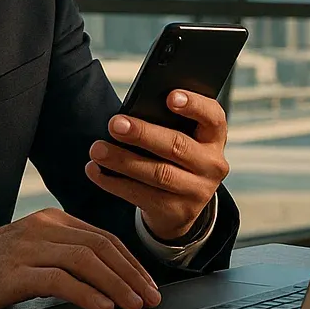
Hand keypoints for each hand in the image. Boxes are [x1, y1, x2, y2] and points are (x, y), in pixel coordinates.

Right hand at [0, 208, 160, 308]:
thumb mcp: (32, 253)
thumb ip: (63, 258)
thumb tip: (107, 281)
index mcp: (52, 222)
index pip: (104, 238)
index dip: (131, 262)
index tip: (149, 284)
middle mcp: (43, 229)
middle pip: (101, 247)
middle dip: (132, 274)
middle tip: (151, 297)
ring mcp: (27, 249)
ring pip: (85, 260)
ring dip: (116, 284)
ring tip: (134, 304)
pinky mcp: (13, 273)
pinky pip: (58, 280)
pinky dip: (85, 293)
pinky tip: (102, 306)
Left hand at [85, 89, 228, 240]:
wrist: (181, 205)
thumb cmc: (174, 157)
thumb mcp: (182, 138)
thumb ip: (167, 123)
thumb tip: (131, 113)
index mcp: (214, 138)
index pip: (212, 117)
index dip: (193, 105)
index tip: (169, 96)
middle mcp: (212, 165)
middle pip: (177, 146)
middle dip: (143, 134)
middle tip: (114, 124)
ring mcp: (197, 191)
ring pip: (158, 173)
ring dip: (123, 160)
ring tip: (97, 149)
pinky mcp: (177, 212)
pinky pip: (142, 195)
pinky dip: (114, 183)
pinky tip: (96, 171)